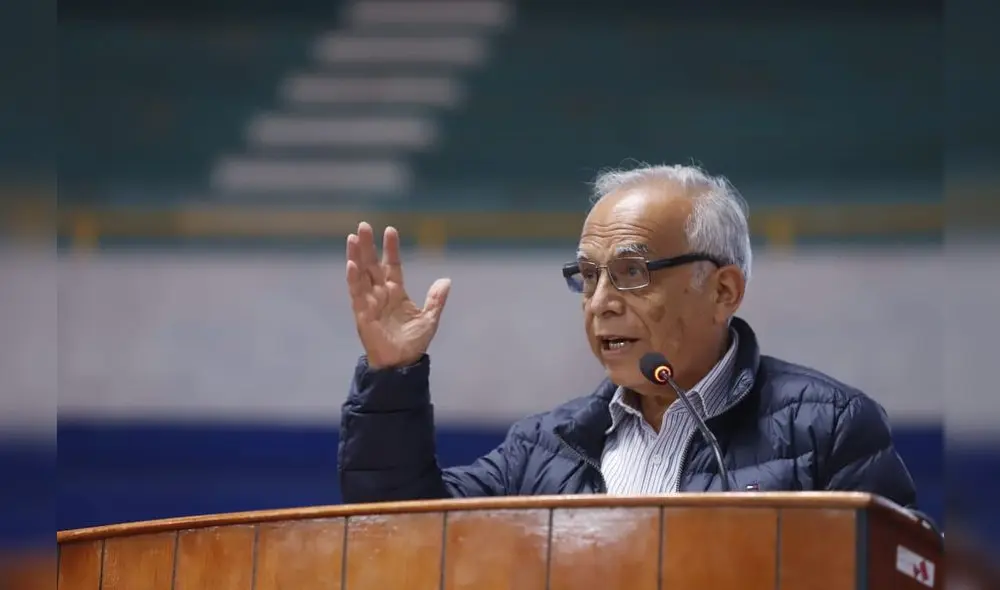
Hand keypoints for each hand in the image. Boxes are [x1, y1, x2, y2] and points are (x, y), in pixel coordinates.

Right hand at [346, 222, 450, 368]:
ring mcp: (370, 302)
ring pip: (360, 274)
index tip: (390, 230)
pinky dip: (353, 279)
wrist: (402, 364)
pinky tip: (351, 264)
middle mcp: (380, 293)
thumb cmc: (413, 343)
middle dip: (367, 246)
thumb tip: (446, 280)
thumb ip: (436, 299)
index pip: (392, 265)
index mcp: (396, 292)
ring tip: (352, 238)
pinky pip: (356, 293)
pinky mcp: (362, 314)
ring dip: (355, 256)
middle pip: (372, 264)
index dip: (390, 248)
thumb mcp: (429, 318)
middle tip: (363, 225)